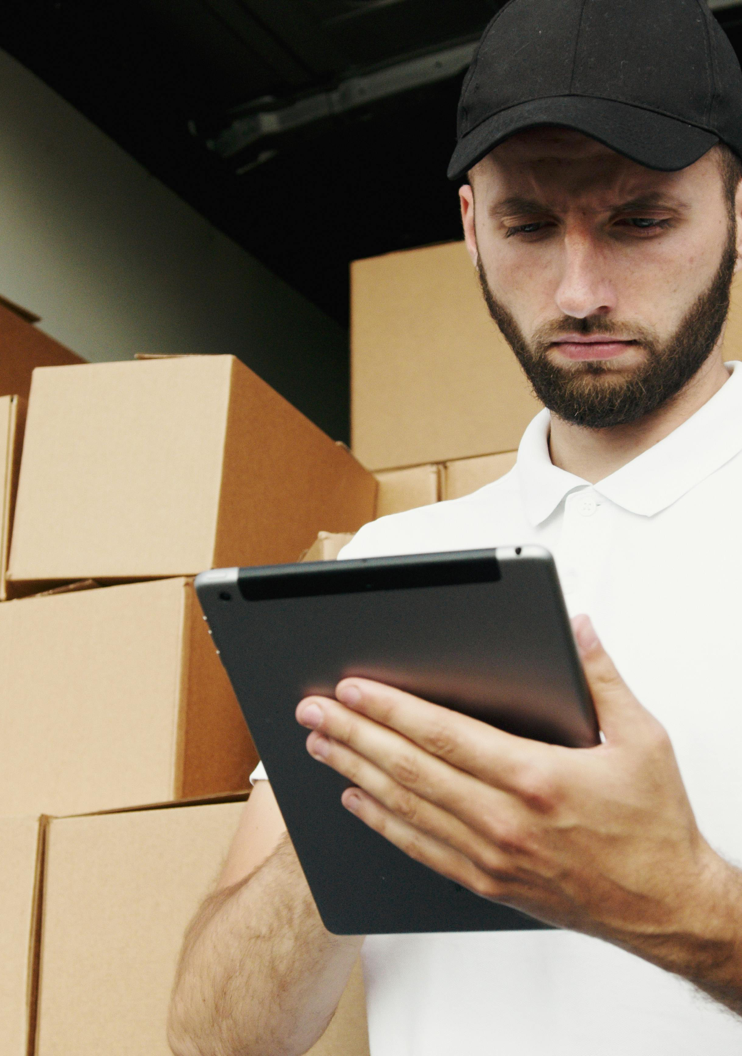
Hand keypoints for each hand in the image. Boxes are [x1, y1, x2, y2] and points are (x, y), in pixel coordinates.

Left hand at [295, 617, 724, 962]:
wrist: (665, 907)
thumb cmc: (654, 826)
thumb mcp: (642, 739)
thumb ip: (602, 679)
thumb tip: (578, 628)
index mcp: (536, 777)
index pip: (444, 735)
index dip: (391, 709)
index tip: (352, 689)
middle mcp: (505, 820)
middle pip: (410, 769)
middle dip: (354, 735)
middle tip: (313, 711)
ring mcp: (491, 856)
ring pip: (406, 807)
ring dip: (356, 773)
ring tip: (319, 746)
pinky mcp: (488, 881)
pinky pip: (421, 849)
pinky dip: (382, 823)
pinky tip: (356, 801)